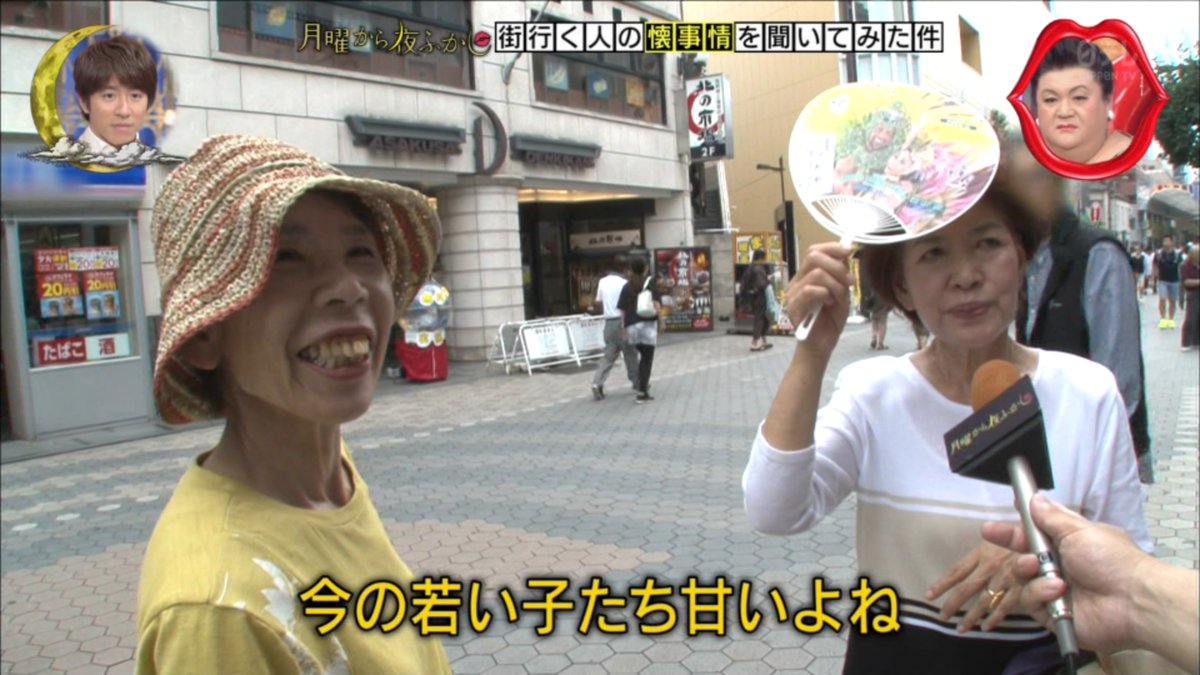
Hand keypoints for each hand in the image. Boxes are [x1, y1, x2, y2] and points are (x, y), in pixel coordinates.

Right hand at [784, 243, 853, 357]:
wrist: (820, 347)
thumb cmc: (830, 322)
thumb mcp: (841, 293)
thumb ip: (840, 275)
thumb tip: (846, 253)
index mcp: (806, 276)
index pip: (814, 251)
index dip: (833, 248)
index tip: (850, 251)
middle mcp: (796, 282)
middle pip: (813, 256)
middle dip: (837, 266)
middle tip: (849, 282)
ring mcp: (792, 294)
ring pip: (817, 274)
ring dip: (835, 285)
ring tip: (839, 299)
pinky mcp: (793, 306)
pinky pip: (810, 290)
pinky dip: (826, 294)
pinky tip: (830, 304)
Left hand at [927, 540, 1020, 632]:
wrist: (1049, 536)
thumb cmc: (1026, 531)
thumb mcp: (1002, 531)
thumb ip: (991, 540)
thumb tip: (982, 537)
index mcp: (982, 552)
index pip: (956, 571)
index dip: (942, 584)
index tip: (929, 596)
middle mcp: (990, 567)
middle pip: (966, 589)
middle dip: (952, 605)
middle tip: (942, 618)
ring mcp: (1005, 579)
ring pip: (984, 602)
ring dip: (971, 617)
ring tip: (961, 628)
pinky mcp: (1022, 589)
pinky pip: (1006, 607)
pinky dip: (996, 618)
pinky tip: (987, 628)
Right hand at [981, 495, 1144, 652]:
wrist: (1132, 601)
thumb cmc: (1110, 560)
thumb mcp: (1080, 531)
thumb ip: (1051, 517)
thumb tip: (1035, 498)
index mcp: (1068, 543)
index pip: (1036, 531)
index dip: (1018, 523)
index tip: (1005, 509)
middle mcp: (1059, 566)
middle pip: (1023, 552)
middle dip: (1008, 541)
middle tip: (990, 531)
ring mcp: (1053, 590)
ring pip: (1021, 576)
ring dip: (1028, 569)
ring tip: (1041, 568)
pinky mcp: (1050, 613)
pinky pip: (1031, 600)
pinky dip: (1041, 592)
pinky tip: (1058, 590)